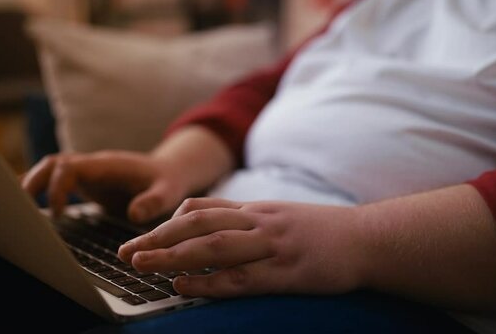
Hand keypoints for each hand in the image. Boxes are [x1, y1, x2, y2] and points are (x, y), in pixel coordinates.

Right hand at [21, 150, 189, 222]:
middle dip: (35, 182)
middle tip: (24, 208)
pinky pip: (58, 182)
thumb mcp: (169, 192)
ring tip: (23, 210)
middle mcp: (95, 166)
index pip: (71, 166)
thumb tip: (134, 214)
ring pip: (52, 170)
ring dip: (34, 185)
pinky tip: (33, 209)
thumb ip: (154, 202)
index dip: (59, 186)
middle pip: (53, 164)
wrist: (171, 173)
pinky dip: (43, 190)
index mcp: (109, 165)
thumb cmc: (169, 182)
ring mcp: (89, 174)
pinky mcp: (88, 184)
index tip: (60, 212)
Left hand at [118, 198, 371, 297]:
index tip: (144, 234)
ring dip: (173, 255)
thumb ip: (252, 220)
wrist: (369, 239)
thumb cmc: (326, 231)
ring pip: (214, 246)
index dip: (169, 222)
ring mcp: (273, 245)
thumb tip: (220, 227)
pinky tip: (185, 286)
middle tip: (125, 250)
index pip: (204, 209)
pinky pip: (241, 276)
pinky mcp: (287, 272)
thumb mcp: (285, 216)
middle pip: (199, 224)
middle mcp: (261, 222)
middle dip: (158, 237)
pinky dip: (209, 281)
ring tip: (141, 264)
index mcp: (259, 210)